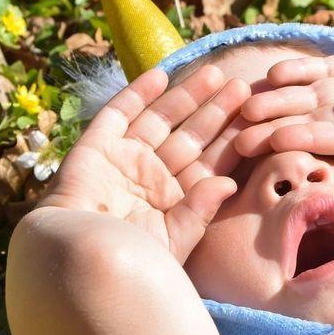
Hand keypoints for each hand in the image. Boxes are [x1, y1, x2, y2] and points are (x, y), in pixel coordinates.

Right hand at [36, 63, 250, 264]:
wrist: (76, 259)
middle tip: (243, 87)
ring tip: (214, 73)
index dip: (232, 141)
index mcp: (176, 201)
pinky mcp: (96, 147)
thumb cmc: (127, 261)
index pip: (209, 164)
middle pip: (191, 136)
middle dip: (216, 112)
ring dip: (186, 96)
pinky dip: (138, 93)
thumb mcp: (174, 239)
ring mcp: (125, 160)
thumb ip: (201, 211)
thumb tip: (230, 183)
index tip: (258, 120)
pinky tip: (162, 74)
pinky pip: (120, 113)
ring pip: (161, 119)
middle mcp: (153, 177)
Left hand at [233, 49, 333, 168]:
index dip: (313, 139)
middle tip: (239, 136)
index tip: (282, 140)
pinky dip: (296, 72)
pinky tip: (270, 73)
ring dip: (274, 105)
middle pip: (314, 128)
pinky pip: (319, 74)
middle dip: (276, 131)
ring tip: (240, 107)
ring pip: (308, 103)